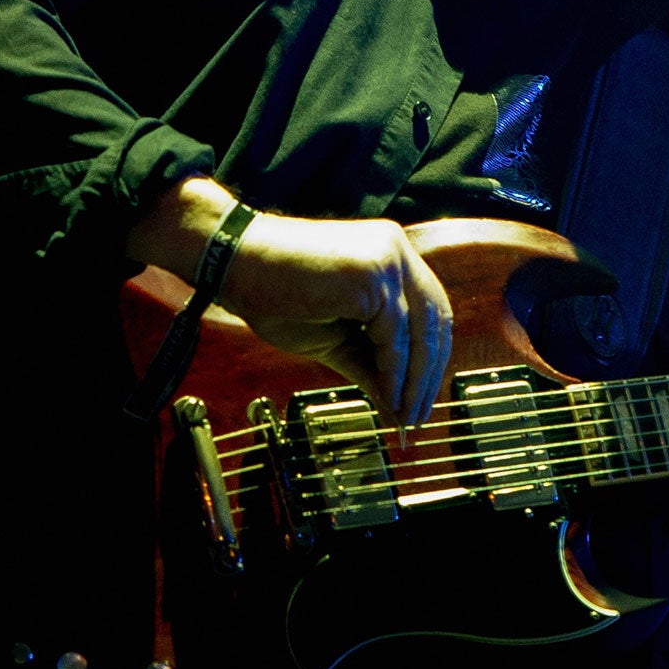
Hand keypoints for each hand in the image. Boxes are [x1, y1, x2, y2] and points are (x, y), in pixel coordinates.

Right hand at [128, 178, 452, 424]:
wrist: (233, 264)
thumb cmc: (276, 296)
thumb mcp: (335, 338)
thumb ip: (371, 365)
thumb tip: (396, 406)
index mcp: (392, 258)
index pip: (431, 312)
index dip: (430, 358)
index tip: (420, 397)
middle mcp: (396, 252)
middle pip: (435, 321)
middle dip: (429, 374)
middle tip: (417, 416)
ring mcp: (387, 260)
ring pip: (420, 330)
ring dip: (414, 380)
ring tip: (403, 414)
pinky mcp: (372, 276)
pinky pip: (394, 335)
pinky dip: (394, 371)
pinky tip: (387, 396)